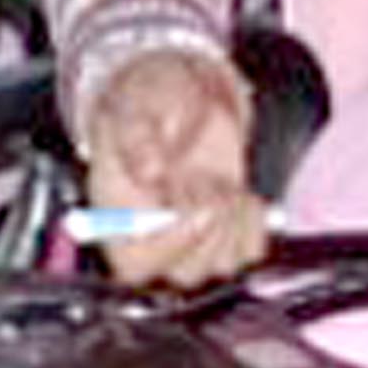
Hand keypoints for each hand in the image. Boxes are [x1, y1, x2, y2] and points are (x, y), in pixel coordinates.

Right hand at [72, 41, 269, 290]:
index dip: (172, 246)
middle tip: (202, 179)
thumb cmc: (147, 102)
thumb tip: (149, 172)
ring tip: (215, 181)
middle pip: (187, 271)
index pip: (137, 264)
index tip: (199, 210)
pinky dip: (253, 223)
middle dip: (208, 223)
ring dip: (231, 220)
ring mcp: (189, 241)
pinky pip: (250, 253)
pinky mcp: (224, 237)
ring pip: (223, 265)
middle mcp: (150, 236)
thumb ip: (137, 138)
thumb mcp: (134, 107)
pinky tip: (239, 194)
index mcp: (114, 214)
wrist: (181, 96)